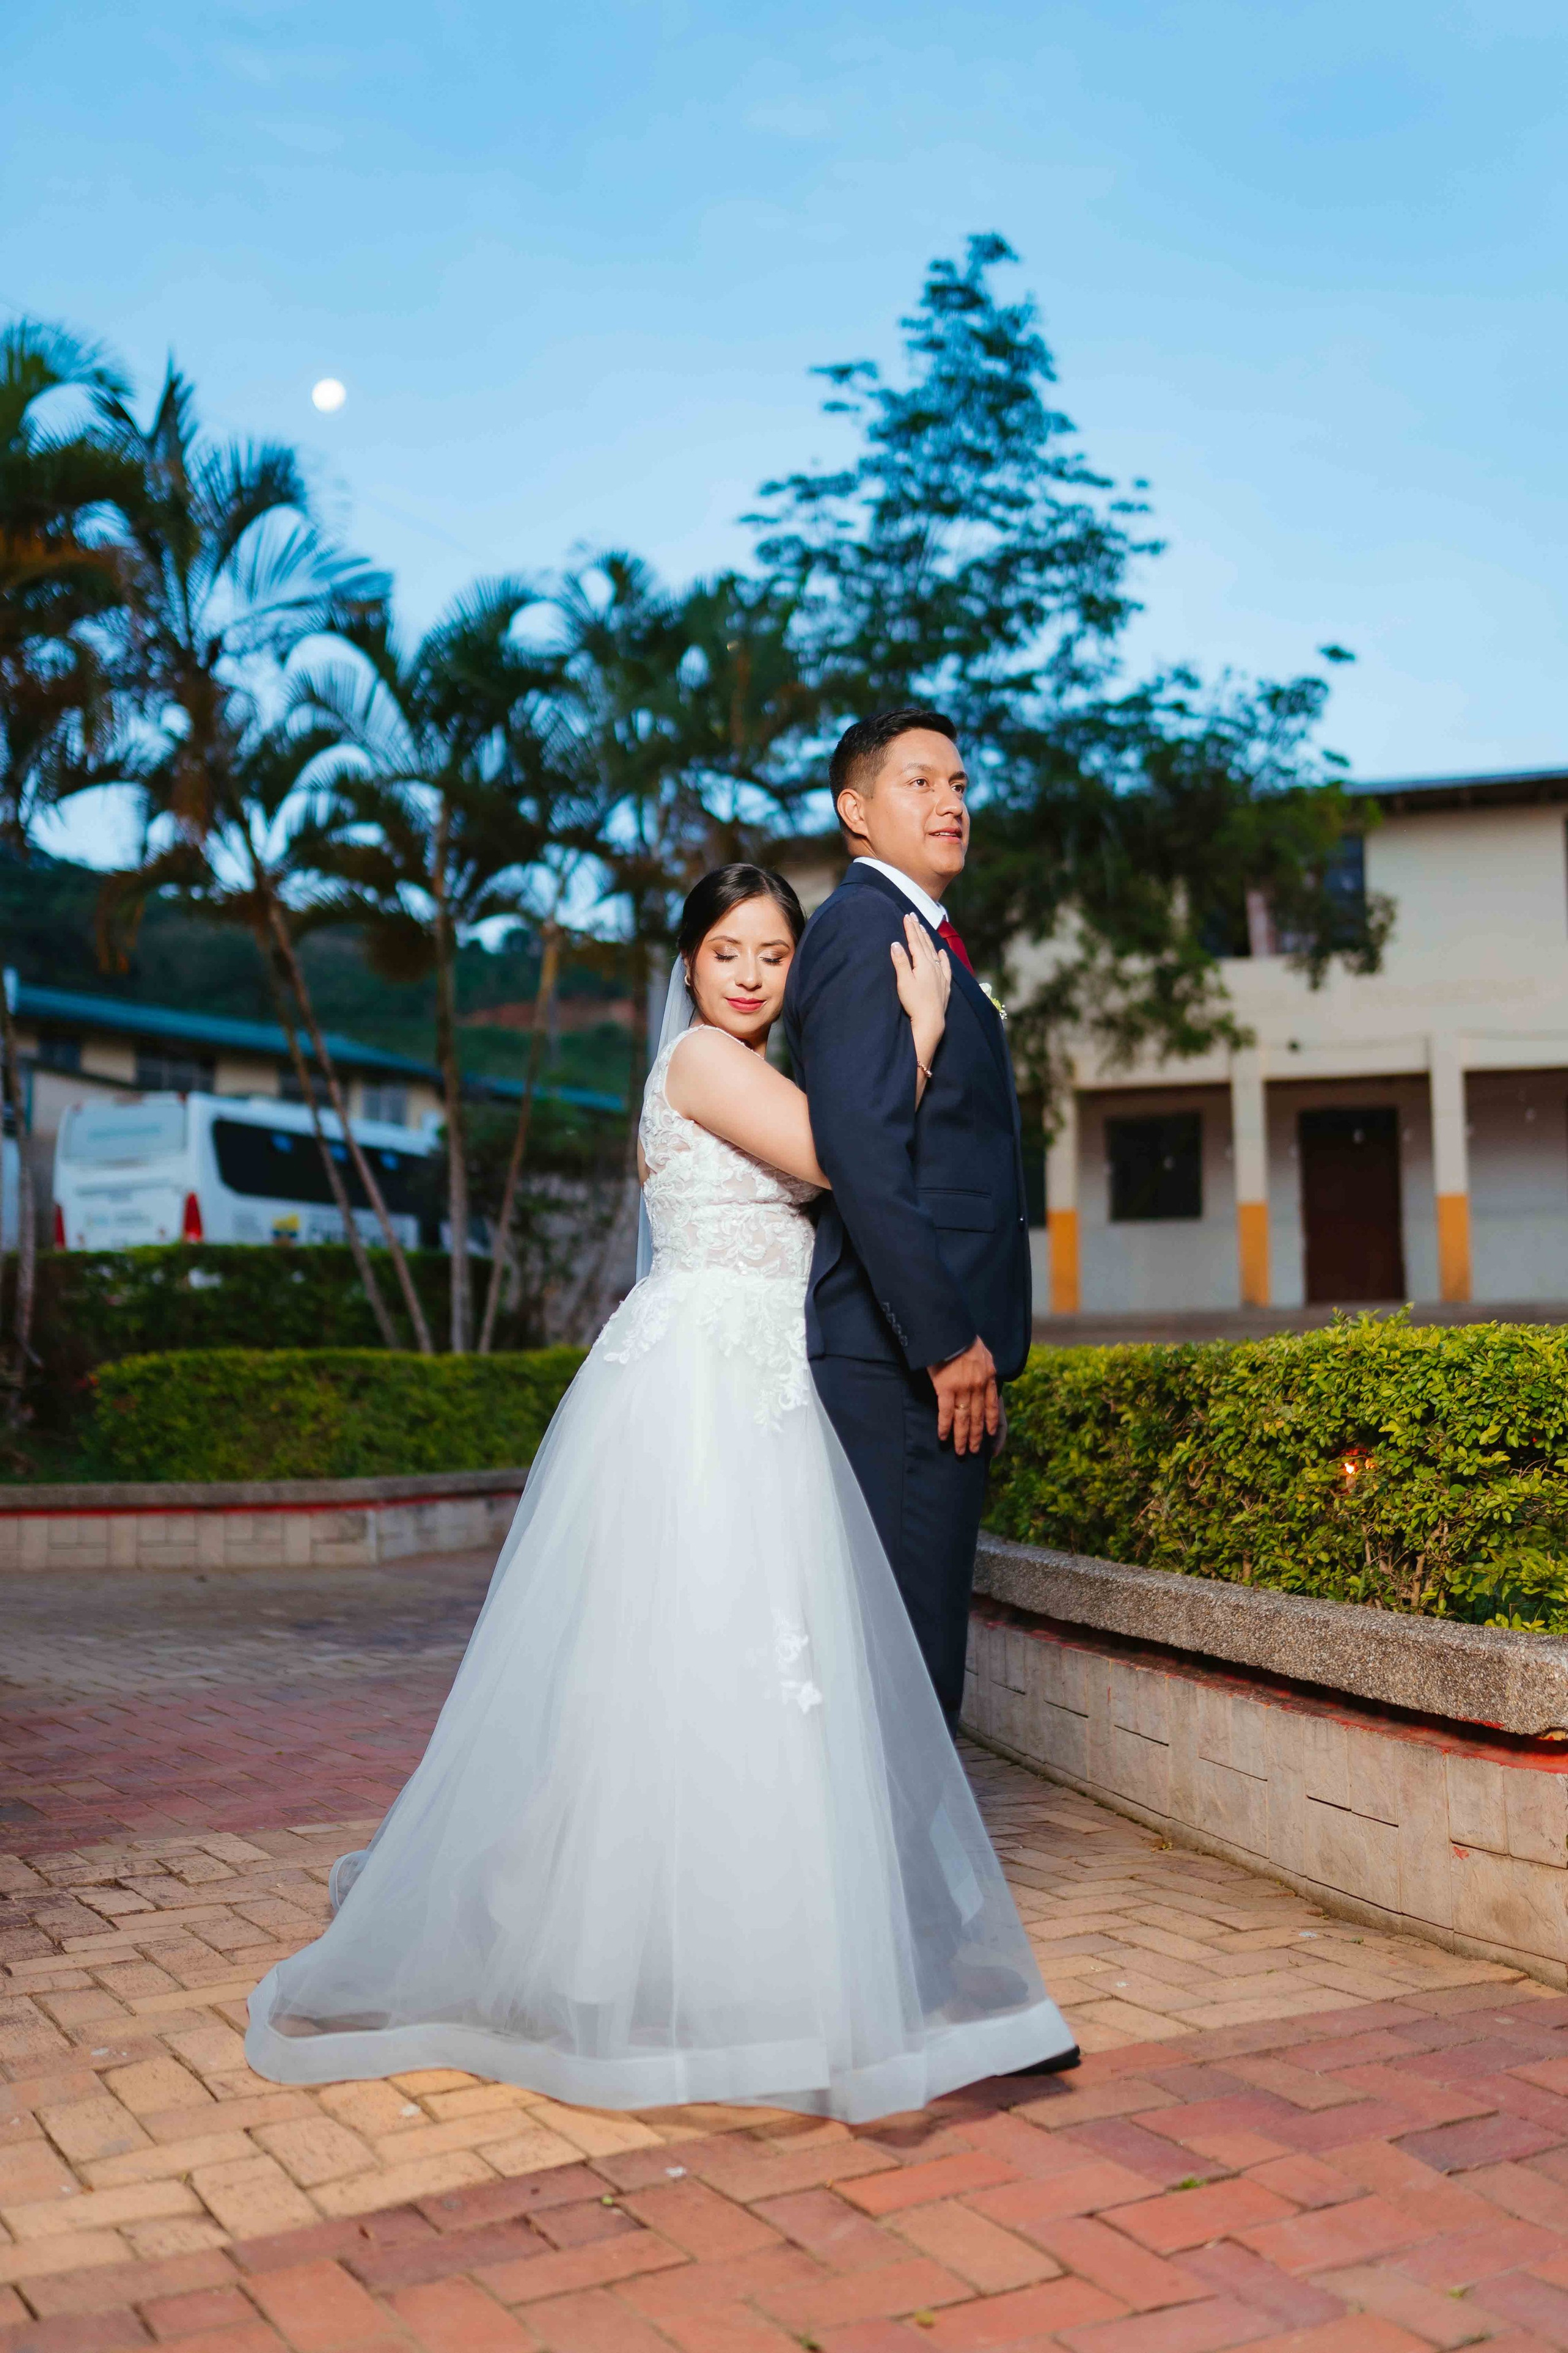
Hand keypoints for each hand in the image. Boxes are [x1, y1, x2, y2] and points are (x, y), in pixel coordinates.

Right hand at [890, 913, 949, 1073]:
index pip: (915, 942)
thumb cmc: (914, 1003)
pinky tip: (942, 952)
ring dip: (928, 940)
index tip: (907, 916)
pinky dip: (943, 957)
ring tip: (924, 929)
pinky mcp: (944, 985)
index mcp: (923, 964)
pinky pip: (945, 966)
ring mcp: (940, 975)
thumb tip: (895, 944)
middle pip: (924, 944)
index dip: (910, 928)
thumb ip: (900, 962)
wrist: (930, 1021)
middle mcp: (933, 966)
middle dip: (918, 929)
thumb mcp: (904, 982)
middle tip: (913, 916)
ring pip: (934, 952)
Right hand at [928, 1335, 998, 1454]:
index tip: (989, 1434)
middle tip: (972, 1451)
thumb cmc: (962, 1338)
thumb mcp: (982, 1353)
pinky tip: (943, 1437)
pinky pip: (946, 1413)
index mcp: (988, 1377)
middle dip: (975, 1436)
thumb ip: (985, 1368)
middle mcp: (979, 1386)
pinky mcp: (946, 1389)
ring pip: (964, 1419)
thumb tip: (986, 1378)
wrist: (949, 1330)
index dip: (991, 1422)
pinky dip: (945, 1427)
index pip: (993, 1405)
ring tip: (960, 1451)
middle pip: (978, 1417)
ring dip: (962, 1437)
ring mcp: (963, 1389)